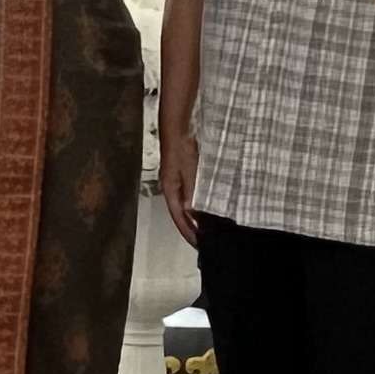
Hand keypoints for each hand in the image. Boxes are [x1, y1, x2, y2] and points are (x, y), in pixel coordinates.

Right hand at [159, 128, 198, 245]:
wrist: (178, 128)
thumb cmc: (182, 148)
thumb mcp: (189, 171)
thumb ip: (190, 191)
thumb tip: (190, 212)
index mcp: (170, 190)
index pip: (178, 217)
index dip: (188, 232)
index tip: (198, 244)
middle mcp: (170, 188)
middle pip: (179, 214)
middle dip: (190, 228)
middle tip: (203, 241)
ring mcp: (175, 182)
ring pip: (183, 206)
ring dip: (192, 218)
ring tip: (204, 228)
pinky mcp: (180, 175)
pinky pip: (187, 196)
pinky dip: (194, 206)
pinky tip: (202, 207)